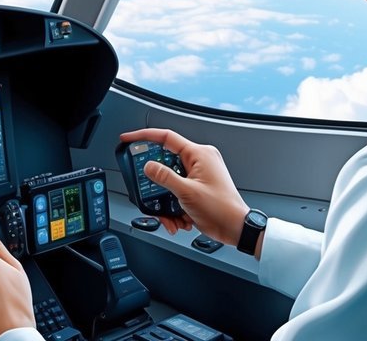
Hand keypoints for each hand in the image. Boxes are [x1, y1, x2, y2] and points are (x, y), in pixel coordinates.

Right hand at [120, 128, 250, 247]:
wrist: (237, 229)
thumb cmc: (222, 209)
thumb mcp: (187, 193)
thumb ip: (164, 177)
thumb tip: (149, 166)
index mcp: (199, 154)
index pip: (166, 137)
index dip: (145, 136)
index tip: (129, 139)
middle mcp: (201, 160)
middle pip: (166, 162)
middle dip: (157, 183)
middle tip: (148, 190)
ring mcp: (201, 173)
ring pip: (171, 180)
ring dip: (166, 199)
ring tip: (170, 215)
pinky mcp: (199, 186)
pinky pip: (179, 190)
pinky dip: (175, 205)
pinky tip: (179, 219)